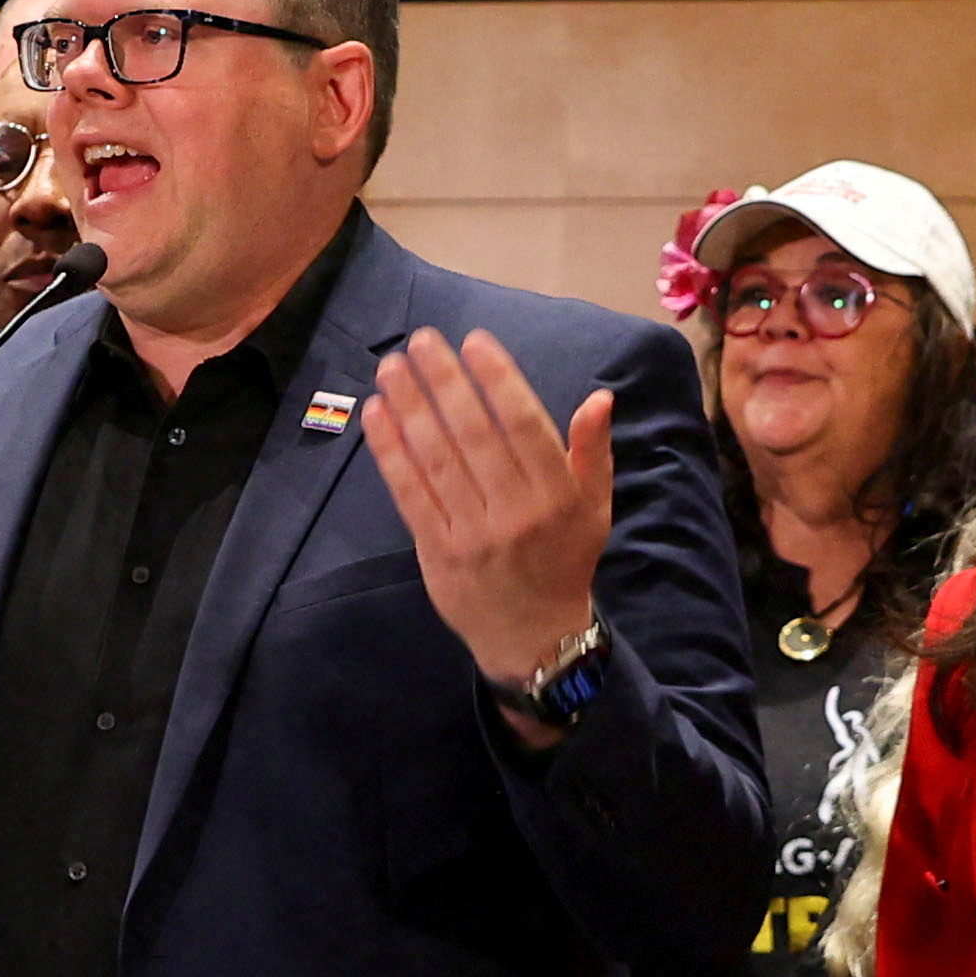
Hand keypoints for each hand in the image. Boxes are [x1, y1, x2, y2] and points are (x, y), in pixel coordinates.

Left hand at [362, 325, 622, 692]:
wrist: (534, 636)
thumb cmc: (565, 560)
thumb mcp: (595, 508)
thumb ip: (593, 452)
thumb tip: (599, 398)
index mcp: (557, 494)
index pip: (525, 424)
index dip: (498, 379)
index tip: (474, 341)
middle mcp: (515, 511)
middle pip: (474, 433)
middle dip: (445, 381)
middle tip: (421, 340)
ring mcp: (472, 532)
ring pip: (436, 458)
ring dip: (410, 408)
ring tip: (391, 367)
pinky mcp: (437, 551)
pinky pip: (410, 493)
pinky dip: (390, 451)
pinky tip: (377, 415)